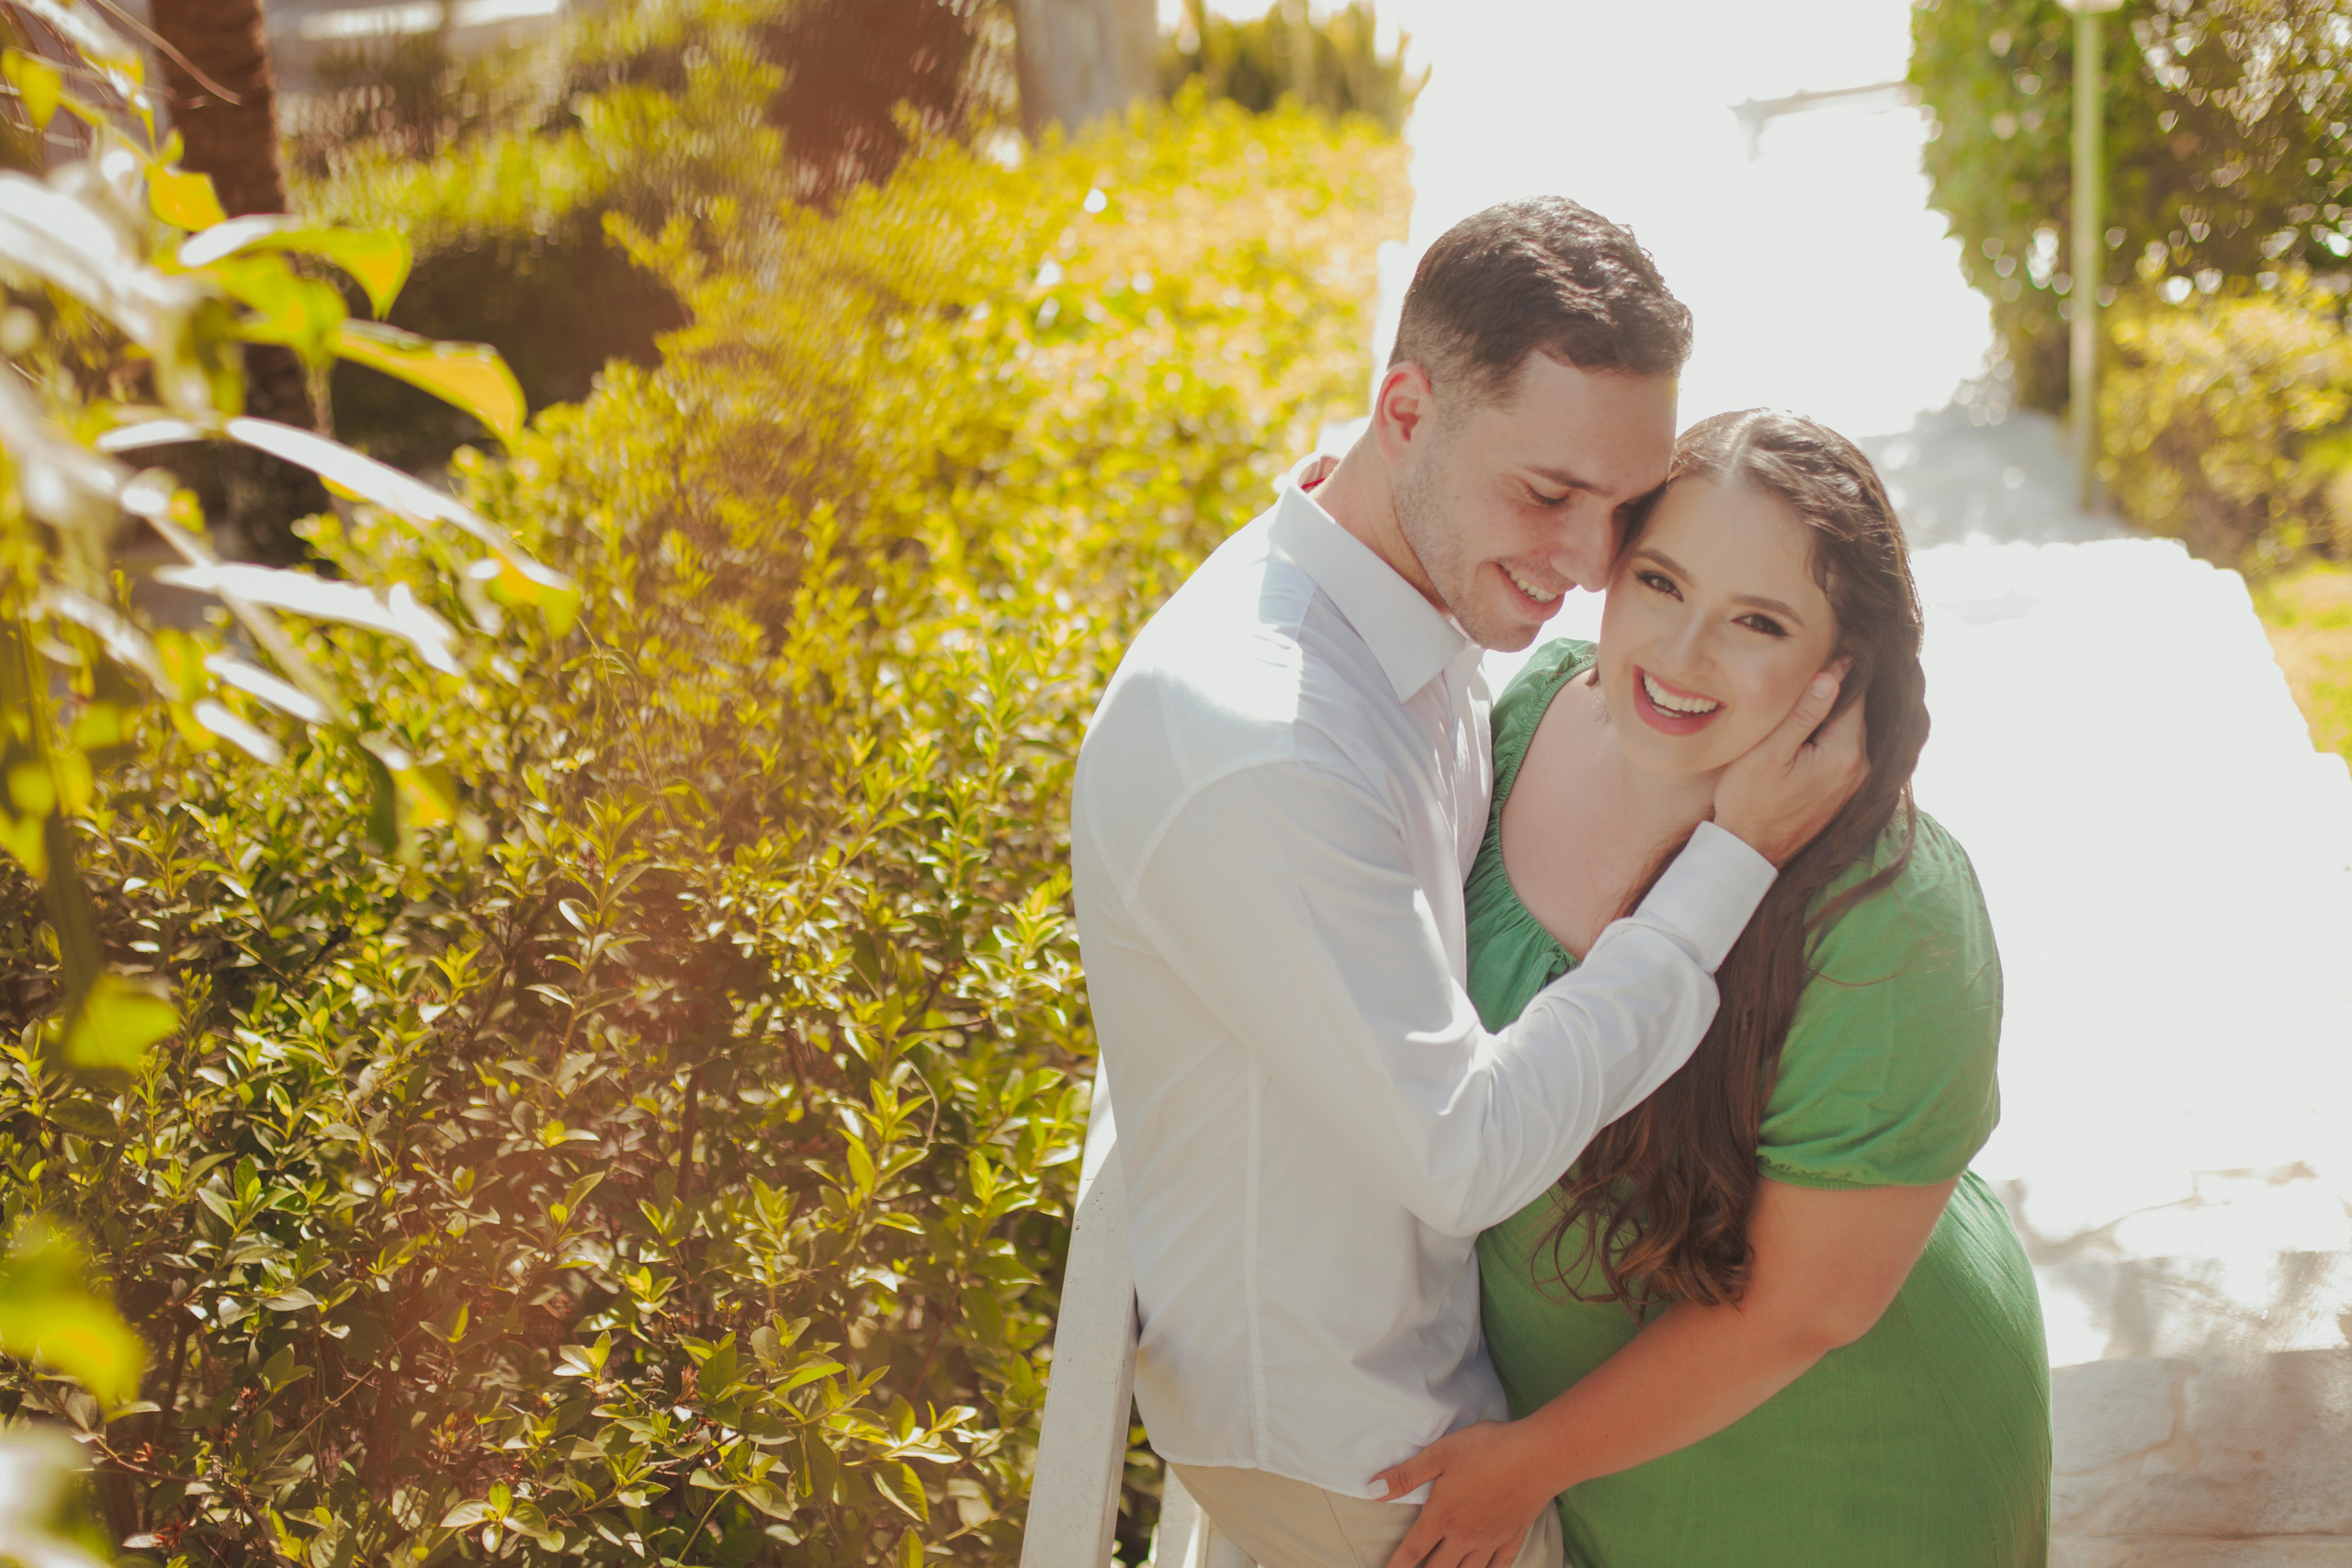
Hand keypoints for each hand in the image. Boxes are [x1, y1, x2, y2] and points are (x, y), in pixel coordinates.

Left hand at [1370, 1420, 1554, 1567]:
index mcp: (1442, 1516)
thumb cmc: (1485, 1450)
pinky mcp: (1513, 1535)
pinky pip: (1499, 1565)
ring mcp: (1491, 1539)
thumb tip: (1373, 1491)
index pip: (1413, 1550)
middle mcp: (1464, 1536)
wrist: (1537, 1457)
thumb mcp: (1438, 1454)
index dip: (1397, 1566)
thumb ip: (1405, 1475)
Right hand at [1712, 662, 1866, 867]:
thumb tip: (1832, 676)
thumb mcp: (1770, 752)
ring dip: (1827, 716)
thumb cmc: (1751, 801)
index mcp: (1845, 754)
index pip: (1852, 696)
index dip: (1837, 672)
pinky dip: (1827, 737)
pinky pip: (1841, 750)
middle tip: (1803, 674)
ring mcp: (1853, 782)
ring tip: (1799, 701)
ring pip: (1847, 732)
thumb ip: (1803, 714)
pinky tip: (1802, 735)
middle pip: (1852, 714)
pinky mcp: (1842, 791)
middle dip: (1832, 694)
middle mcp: (1859, 768)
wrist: (1749, 850)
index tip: (1820, 653)